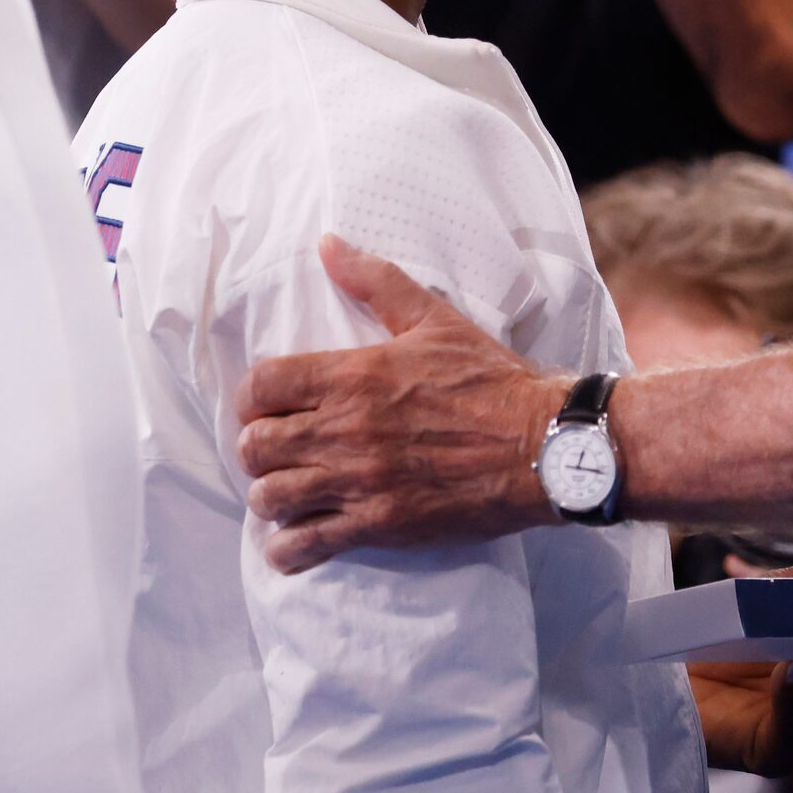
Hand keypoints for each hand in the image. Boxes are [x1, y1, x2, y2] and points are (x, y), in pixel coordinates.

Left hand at [235, 236, 569, 572]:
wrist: (540, 445)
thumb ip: (375, 281)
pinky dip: (288, 548)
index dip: (251, 396)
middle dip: (256, 447)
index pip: (261, 385)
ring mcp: (358, 481)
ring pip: (271, 497)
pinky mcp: (377, 525)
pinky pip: (304, 546)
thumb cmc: (490, 380)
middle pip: (255, 445)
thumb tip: (328, 244)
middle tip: (278, 448)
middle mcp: (345, 429)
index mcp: (353, 375)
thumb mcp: (434, 318)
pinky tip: (295, 540)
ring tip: (288, 491)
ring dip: (271, 495)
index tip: (264, 404)